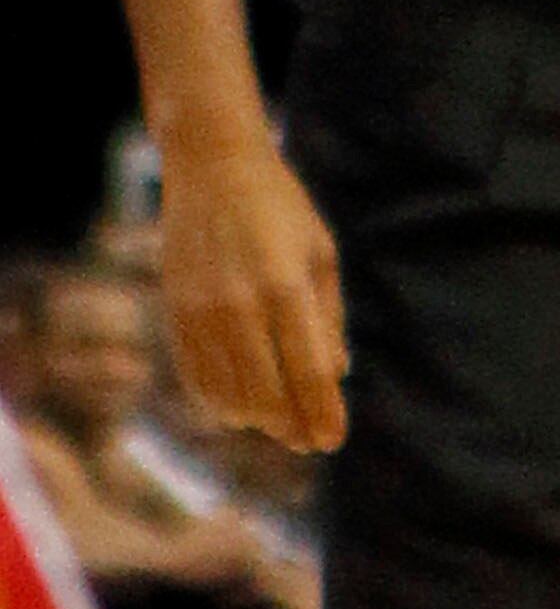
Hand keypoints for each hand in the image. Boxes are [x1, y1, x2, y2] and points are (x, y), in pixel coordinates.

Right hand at [157, 123, 344, 454]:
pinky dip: (216, 399)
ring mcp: (199, 308)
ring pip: (226, 390)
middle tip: (311, 441)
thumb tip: (336, 374)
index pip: (307, 370)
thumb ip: (328, 318)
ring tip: (281, 426)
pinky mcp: (173, 308)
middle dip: (292, 424)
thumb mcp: (320, 255)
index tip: (332, 442)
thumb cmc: (281, 209)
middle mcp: (238, 302)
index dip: (322, 412)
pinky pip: (192, 372)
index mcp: (285, 286)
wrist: (211, 166)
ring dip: (256, 417)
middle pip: (265, 391)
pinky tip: (238, 410)